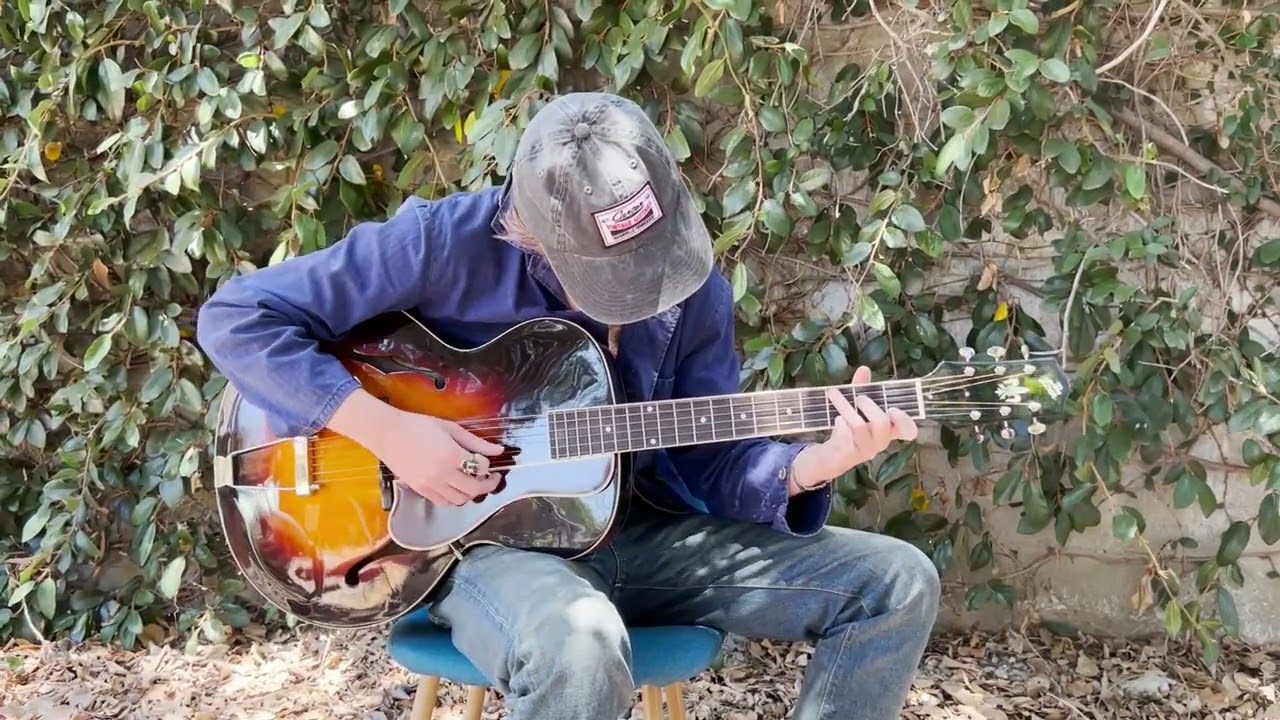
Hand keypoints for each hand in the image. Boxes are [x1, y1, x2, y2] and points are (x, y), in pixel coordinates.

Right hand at [368, 409, 505, 506]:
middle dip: (487, 484)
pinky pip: (444, 502)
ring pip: (460, 500)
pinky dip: (455, 498)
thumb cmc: (419, 426)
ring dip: (471, 493)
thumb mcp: (451, 428)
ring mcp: (430, 485)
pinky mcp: (421, 490)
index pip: (480, 467)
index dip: (488, 464)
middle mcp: (442, 474)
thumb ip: (476, 442)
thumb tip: (498, 450)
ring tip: (473, 481)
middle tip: (492, 477)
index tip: (487, 460)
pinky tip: (456, 487)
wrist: (388, 434)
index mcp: (451, 455)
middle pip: (474, 489)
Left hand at [790, 366, 917, 492]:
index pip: (908, 431)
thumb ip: (862, 388)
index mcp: (888, 430)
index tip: (892, 409)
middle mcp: (881, 441)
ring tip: (835, 395)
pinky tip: (836, 420)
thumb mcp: (857, 407)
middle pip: (882, 423)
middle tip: (859, 398)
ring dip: (846, 407)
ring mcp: (866, 449)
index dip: (905, 420)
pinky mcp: (850, 454)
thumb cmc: (851, 429)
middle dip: (869, 406)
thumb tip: (864, 368)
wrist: (834, 456)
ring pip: (860, 426)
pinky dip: (840, 423)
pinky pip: (846, 436)